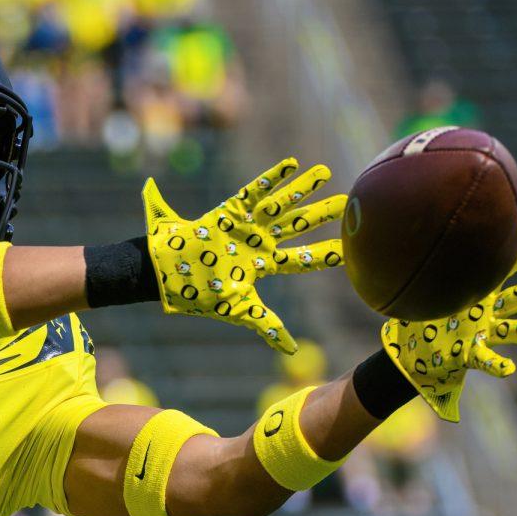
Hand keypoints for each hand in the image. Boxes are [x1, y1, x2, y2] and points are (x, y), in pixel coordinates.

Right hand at [144, 158, 345, 353]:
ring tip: (324, 172)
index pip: (300, 258)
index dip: (324, 254)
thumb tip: (292, 351)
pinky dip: (272, 178)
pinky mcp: (229, 211)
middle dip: (321, 214)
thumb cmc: (199, 294)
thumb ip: (266, 324)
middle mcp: (258, 242)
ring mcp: (245, 225)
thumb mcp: (238, 309)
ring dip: (302, 189)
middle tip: (346, 200)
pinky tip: (292, 165)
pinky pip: (255, 191)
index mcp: (261, 265)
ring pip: (280, 204)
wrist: (167, 275)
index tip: (349, 248)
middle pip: (297, 226)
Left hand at [383, 227, 516, 421]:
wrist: (414, 349)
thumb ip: (433, 262)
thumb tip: (428, 222)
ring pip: (513, 330)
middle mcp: (487, 312)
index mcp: (479, 291)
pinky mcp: (470, 355)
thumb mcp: (427, 286)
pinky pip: (486, 360)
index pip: (506, 270)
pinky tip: (508, 369)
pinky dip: (496, 365)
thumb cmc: (425, 315)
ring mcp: (482, 334)